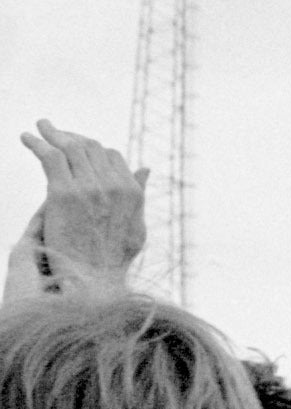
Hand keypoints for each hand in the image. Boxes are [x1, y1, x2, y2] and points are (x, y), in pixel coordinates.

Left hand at [6, 121, 144, 303]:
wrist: (92, 280)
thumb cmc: (112, 259)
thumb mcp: (135, 226)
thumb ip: (139, 193)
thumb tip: (145, 168)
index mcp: (131, 192)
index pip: (111, 155)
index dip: (92, 147)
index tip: (75, 147)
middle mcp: (113, 185)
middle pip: (90, 147)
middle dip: (70, 136)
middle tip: (52, 130)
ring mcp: (89, 188)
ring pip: (70, 147)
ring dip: (52, 134)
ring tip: (39, 128)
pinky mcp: (63, 193)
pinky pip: (50, 157)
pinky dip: (37, 143)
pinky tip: (26, 138)